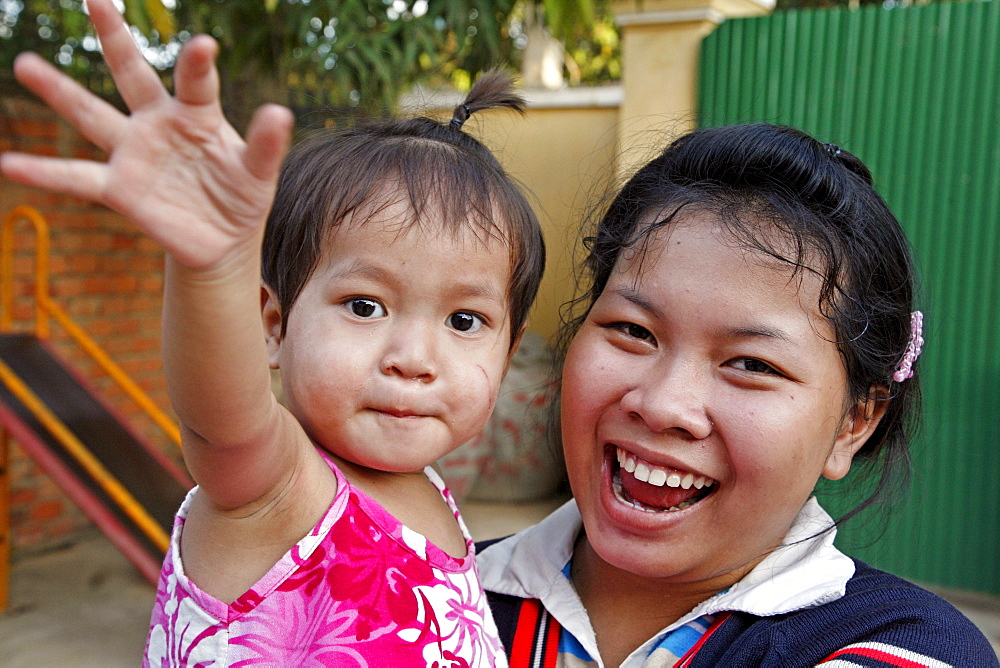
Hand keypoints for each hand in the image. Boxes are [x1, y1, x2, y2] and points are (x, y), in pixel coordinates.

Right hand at [0, 0, 293, 268]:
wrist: (223, 239)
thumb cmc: (241, 195)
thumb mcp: (259, 173)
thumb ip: (266, 144)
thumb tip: (279, 112)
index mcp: (198, 114)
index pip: (196, 81)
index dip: (197, 63)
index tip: (203, 44)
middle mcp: (158, 124)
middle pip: (132, 74)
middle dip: (115, 38)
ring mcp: (134, 153)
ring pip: (91, 115)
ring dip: (59, 90)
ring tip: (26, 63)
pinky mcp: (119, 188)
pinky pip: (77, 179)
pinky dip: (43, 173)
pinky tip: (8, 165)